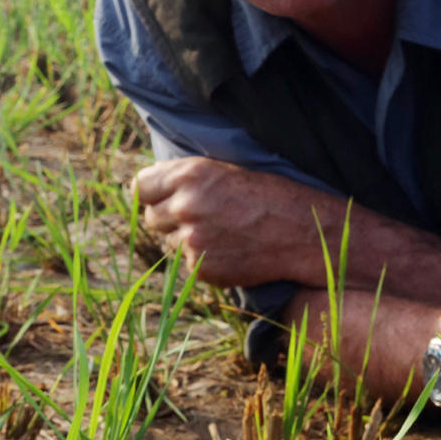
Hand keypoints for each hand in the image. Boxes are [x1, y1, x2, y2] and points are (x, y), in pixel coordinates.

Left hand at [134, 157, 344, 288]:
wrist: (300, 232)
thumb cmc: (268, 196)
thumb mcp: (225, 170)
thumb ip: (186, 179)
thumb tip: (149, 185)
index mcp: (189, 175)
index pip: (140, 187)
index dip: (151, 193)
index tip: (162, 197)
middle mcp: (185, 206)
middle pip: (151, 218)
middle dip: (168, 219)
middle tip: (198, 217)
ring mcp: (191, 240)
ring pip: (169, 243)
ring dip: (185, 240)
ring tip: (220, 233)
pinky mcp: (201, 268)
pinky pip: (187, 265)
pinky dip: (202, 261)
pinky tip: (228, 251)